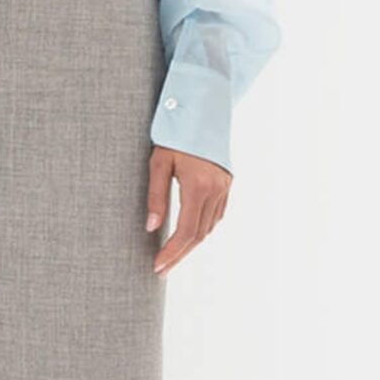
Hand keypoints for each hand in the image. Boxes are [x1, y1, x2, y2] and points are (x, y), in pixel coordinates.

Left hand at [147, 145, 230, 274]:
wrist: (202, 110)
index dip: (172, 252)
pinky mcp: (227, 183)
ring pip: (209, 227)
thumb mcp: (159, 162)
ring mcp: (225, 187)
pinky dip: (202, 229)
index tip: (158, 266)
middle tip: (161, 270)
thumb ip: (156, 196)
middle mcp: (216, 189)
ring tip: (171, 256)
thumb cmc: (175, 134)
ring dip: (191, 244)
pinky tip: (189, 236)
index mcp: (199, 185)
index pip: (186, 230)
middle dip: (179, 255)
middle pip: (198, 235)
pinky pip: (216, 215)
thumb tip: (151, 228)